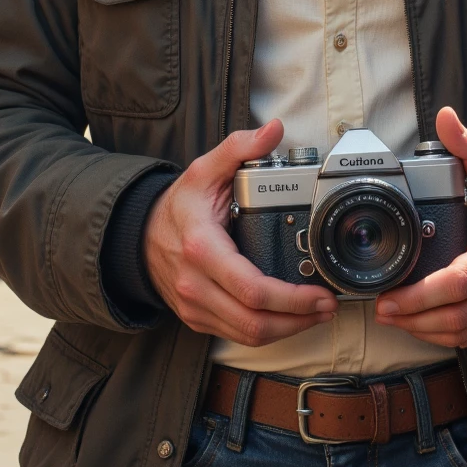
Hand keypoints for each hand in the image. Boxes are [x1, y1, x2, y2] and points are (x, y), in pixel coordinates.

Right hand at [144, 119, 337, 346]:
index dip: (291, 299)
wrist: (138, 236)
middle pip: (254, 322)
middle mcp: (196, 284)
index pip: (251, 288)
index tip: (320, 293)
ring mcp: (195, 306)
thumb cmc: (178, 206)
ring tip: (317, 313)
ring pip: (248, 335)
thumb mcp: (203, 170)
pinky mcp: (197, 319)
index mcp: (202, 248)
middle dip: (298, 320)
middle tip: (328, 306)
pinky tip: (290, 318)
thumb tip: (272, 130)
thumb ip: (239, 147)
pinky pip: (237, 335)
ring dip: (288, 330)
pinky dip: (268, 331)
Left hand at [375, 107, 466, 347]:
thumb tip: (445, 118)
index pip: (459, 280)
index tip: (391, 294)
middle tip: (382, 308)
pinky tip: (419, 325)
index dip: (421, 295)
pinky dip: (442, 336)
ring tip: (394, 317)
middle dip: (413, 317)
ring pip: (463, 331)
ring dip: (423, 329)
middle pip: (457, 313)